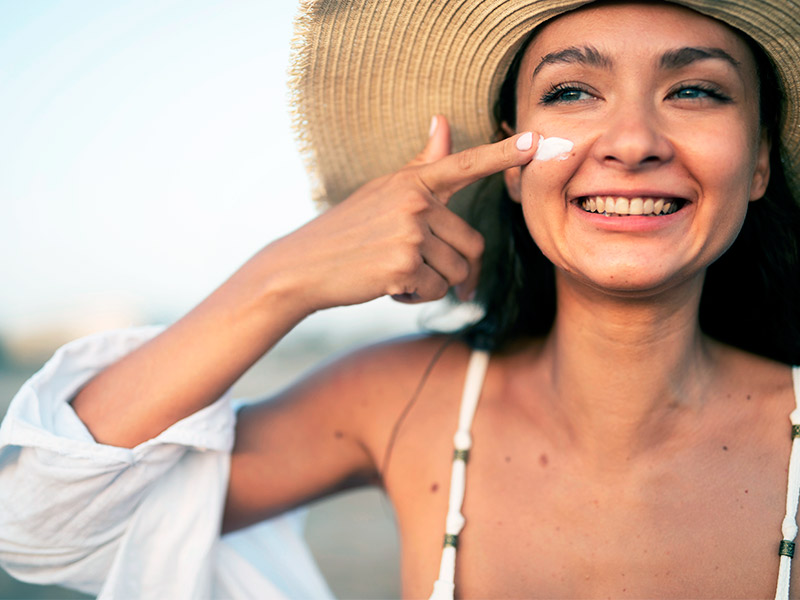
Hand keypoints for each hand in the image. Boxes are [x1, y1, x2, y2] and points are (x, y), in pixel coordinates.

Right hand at [267, 116, 537, 312]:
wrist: (304, 265)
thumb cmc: (348, 228)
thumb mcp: (383, 190)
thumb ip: (421, 163)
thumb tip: (442, 121)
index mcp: (412, 181)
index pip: (464, 164)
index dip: (501, 155)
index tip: (536, 141)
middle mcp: (415, 201)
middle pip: (471, 244)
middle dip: (457, 268)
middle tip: (432, 276)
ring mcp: (410, 232)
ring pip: (456, 271)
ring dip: (434, 284)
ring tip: (399, 275)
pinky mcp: (404, 265)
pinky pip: (436, 290)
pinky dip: (417, 297)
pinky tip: (390, 287)